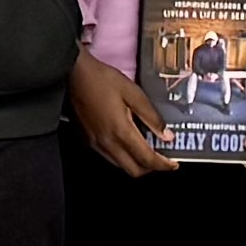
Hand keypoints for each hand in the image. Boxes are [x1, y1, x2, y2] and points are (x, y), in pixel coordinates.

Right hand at [70, 47, 173, 178]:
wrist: (72, 74)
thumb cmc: (101, 79)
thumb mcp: (133, 93)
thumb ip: (151, 116)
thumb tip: (166, 135)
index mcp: (121, 131)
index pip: (147, 159)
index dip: (163, 165)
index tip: (173, 164)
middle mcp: (107, 143)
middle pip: (134, 170)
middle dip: (151, 168)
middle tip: (162, 158)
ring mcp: (95, 144)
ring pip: (121, 166)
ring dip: (136, 163)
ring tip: (147, 149)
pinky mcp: (87, 140)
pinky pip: (110, 157)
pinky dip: (123, 156)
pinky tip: (128, 142)